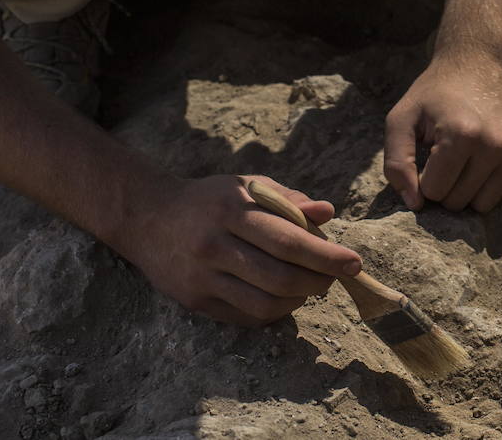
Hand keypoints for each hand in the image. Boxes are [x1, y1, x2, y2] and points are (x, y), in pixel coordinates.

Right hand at [118, 173, 361, 325]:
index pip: (288, 239)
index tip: (354, 263)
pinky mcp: (195, 301)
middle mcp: (214, 244)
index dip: (325, 255)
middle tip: (333, 278)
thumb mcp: (246, 186)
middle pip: (280, 277)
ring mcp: (202, 277)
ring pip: (265, 303)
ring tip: (309, 287)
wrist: (147, 217)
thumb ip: (288, 200)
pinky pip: (245, 317)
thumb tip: (327, 213)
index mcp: (232, 210)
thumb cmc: (209, 200)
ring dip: (298, 301)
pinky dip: (274, 312)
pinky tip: (282, 298)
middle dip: (317, 282)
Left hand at [384, 55, 501, 212]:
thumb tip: (415, 204)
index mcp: (460, 135)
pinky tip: (484, 155)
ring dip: (469, 189)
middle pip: (459, 201)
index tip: (428, 152)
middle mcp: (495, 143)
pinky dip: (491, 182)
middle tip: (445, 154)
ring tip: (464, 158)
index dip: (424, 176)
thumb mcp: (401, 119)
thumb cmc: (434, 93)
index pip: (433, 192)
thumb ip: (397, 162)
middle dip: (446, 185)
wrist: (478, 61)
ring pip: (485, 204)